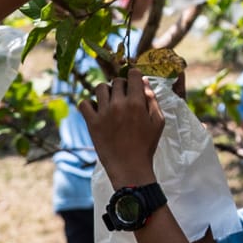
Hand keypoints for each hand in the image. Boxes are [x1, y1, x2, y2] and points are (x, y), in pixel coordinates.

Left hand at [78, 70, 164, 186]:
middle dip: (121, 86)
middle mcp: (119, 104)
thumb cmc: (147, 145)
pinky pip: (84, 103)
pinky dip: (89, 104)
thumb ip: (152, 100)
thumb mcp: (158, 122)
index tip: (133, 83)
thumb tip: (144, 82)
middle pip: (116, 81)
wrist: (130, 167)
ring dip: (105, 92)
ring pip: (100, 87)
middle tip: (123, 97)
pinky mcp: (92, 123)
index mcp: (136, 102)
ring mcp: (104, 113)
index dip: (134, 76)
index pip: (132, 75)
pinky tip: (96, 110)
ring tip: (110, 102)